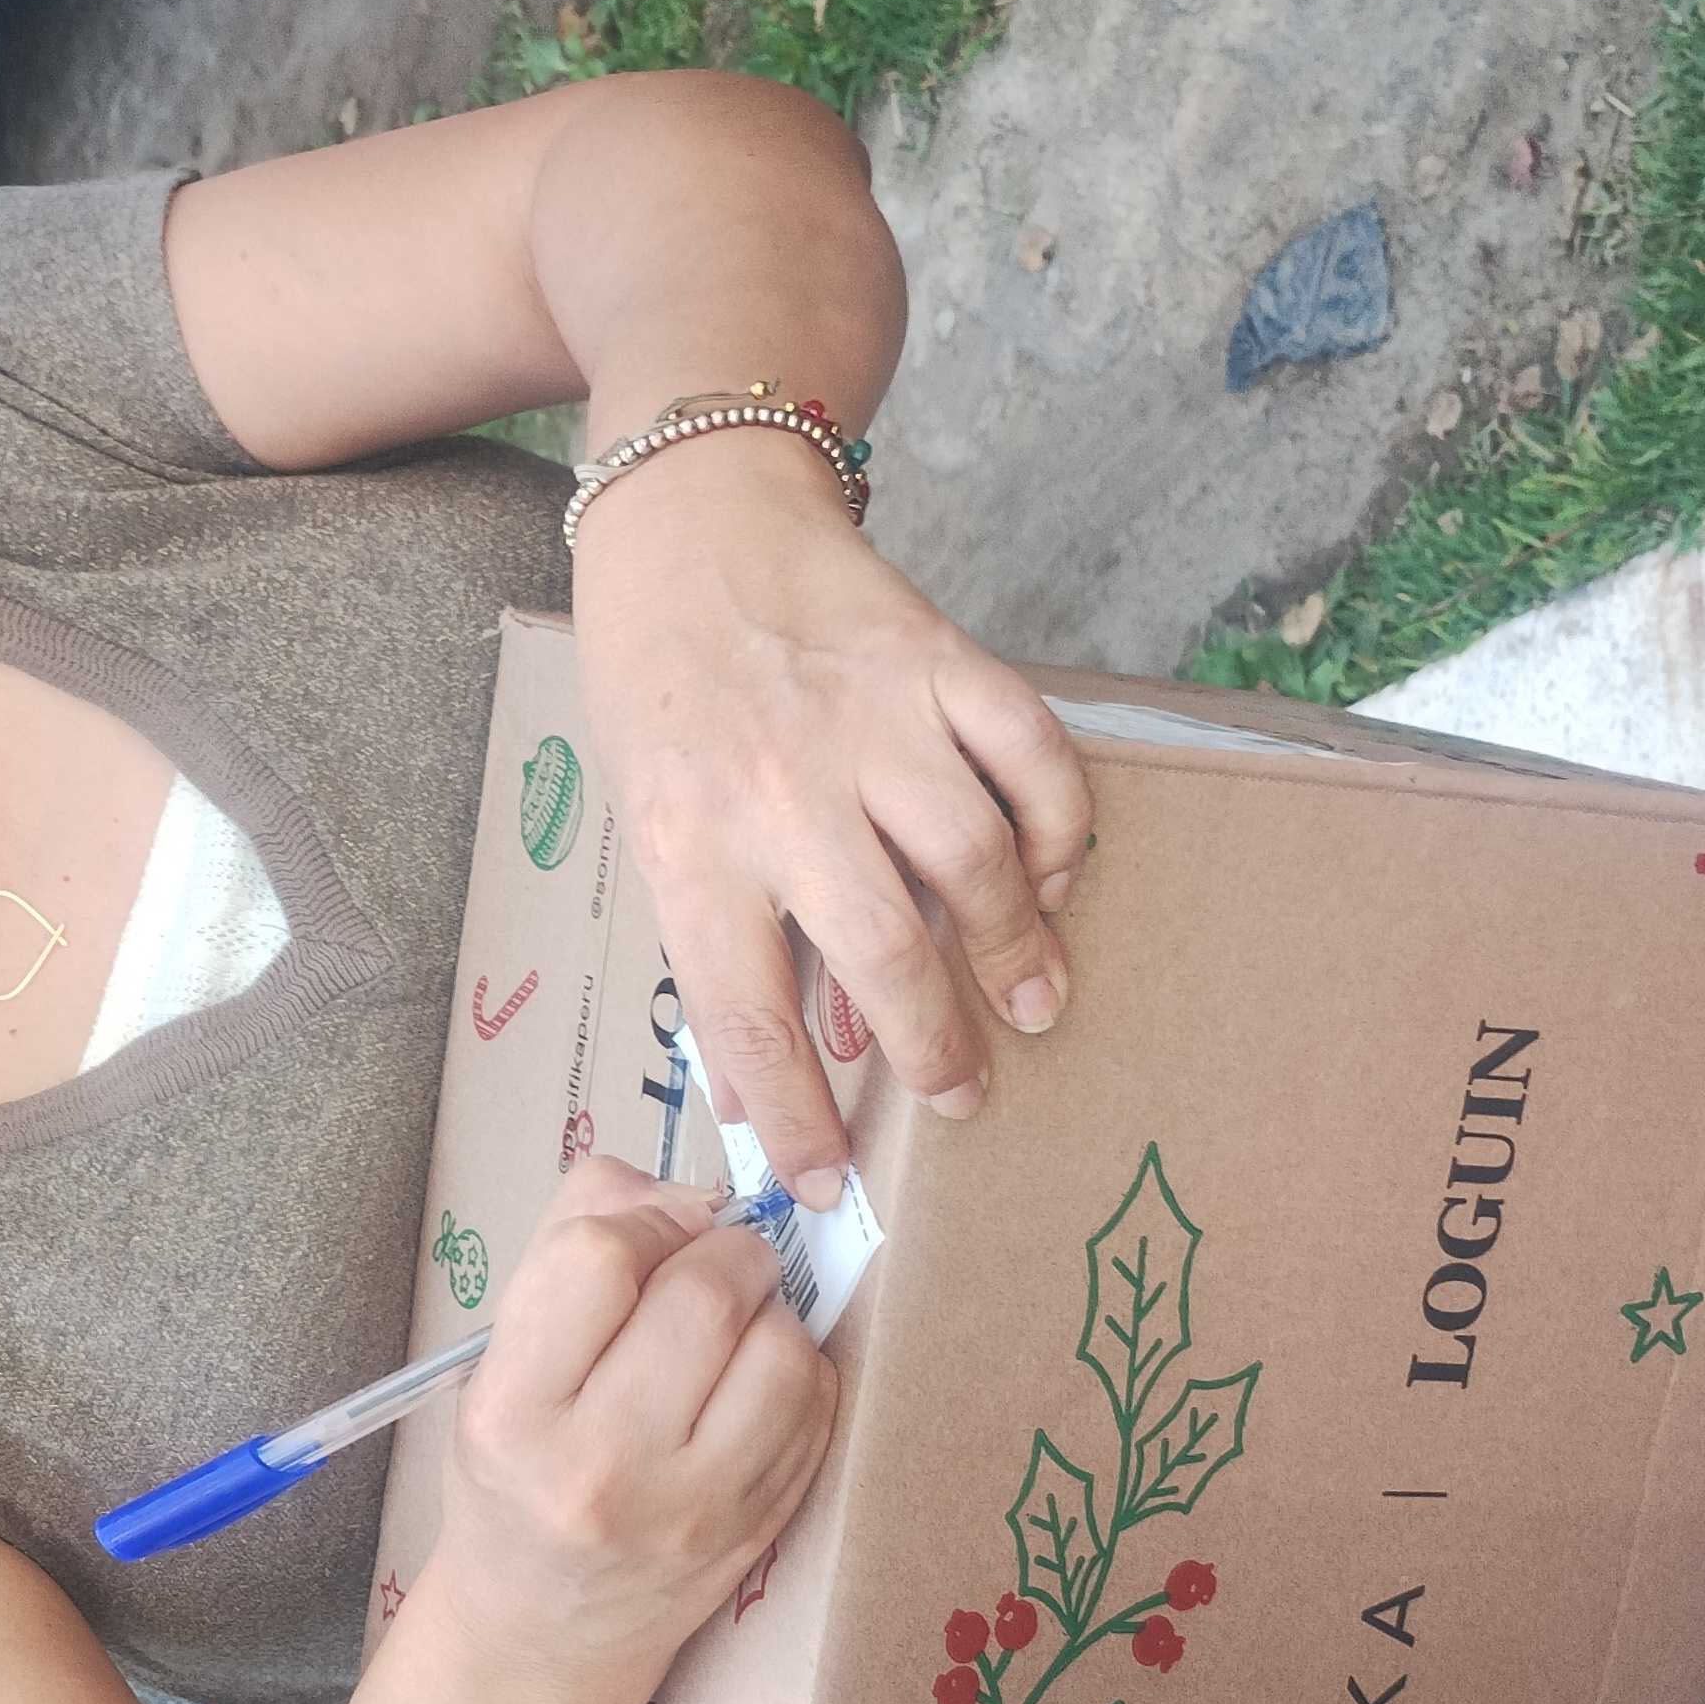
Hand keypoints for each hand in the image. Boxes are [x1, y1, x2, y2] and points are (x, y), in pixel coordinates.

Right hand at [425, 1161, 836, 1700]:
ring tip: (733, 1325)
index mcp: (513, 1413)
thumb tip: (675, 1183)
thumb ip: (570, 1246)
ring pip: (779, 1347)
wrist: (543, 1630)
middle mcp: (600, 1467)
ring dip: (769, 1310)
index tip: (646, 1234)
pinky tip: (753, 1381)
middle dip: (722, 1250)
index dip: (640, 1219)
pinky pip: (815, 1404)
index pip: (598, 1259)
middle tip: (709, 1262)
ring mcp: (690, 1507)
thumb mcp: (498, 1362)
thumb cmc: (516, 1475)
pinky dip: (797, 1367)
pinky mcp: (757, 1529)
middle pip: (704, 1293)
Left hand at [571, 429, 1092, 1202]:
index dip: (796, 1113)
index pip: (747, 1013)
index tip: (830, 1183)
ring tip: (1036, 1005)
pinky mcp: (940, 658)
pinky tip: (1054, 874)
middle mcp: (782, 787)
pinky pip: (1029, 757)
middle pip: (881, 952)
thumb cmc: (657, 685)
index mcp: (689, 839)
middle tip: (964, 1095)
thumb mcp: (647, 814)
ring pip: (972, 862)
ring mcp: (871, 719)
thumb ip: (714, 925)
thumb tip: (785, 1062)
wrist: (693, 520)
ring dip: (1016, 948)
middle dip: (932, 1046)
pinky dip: (1058, 826)